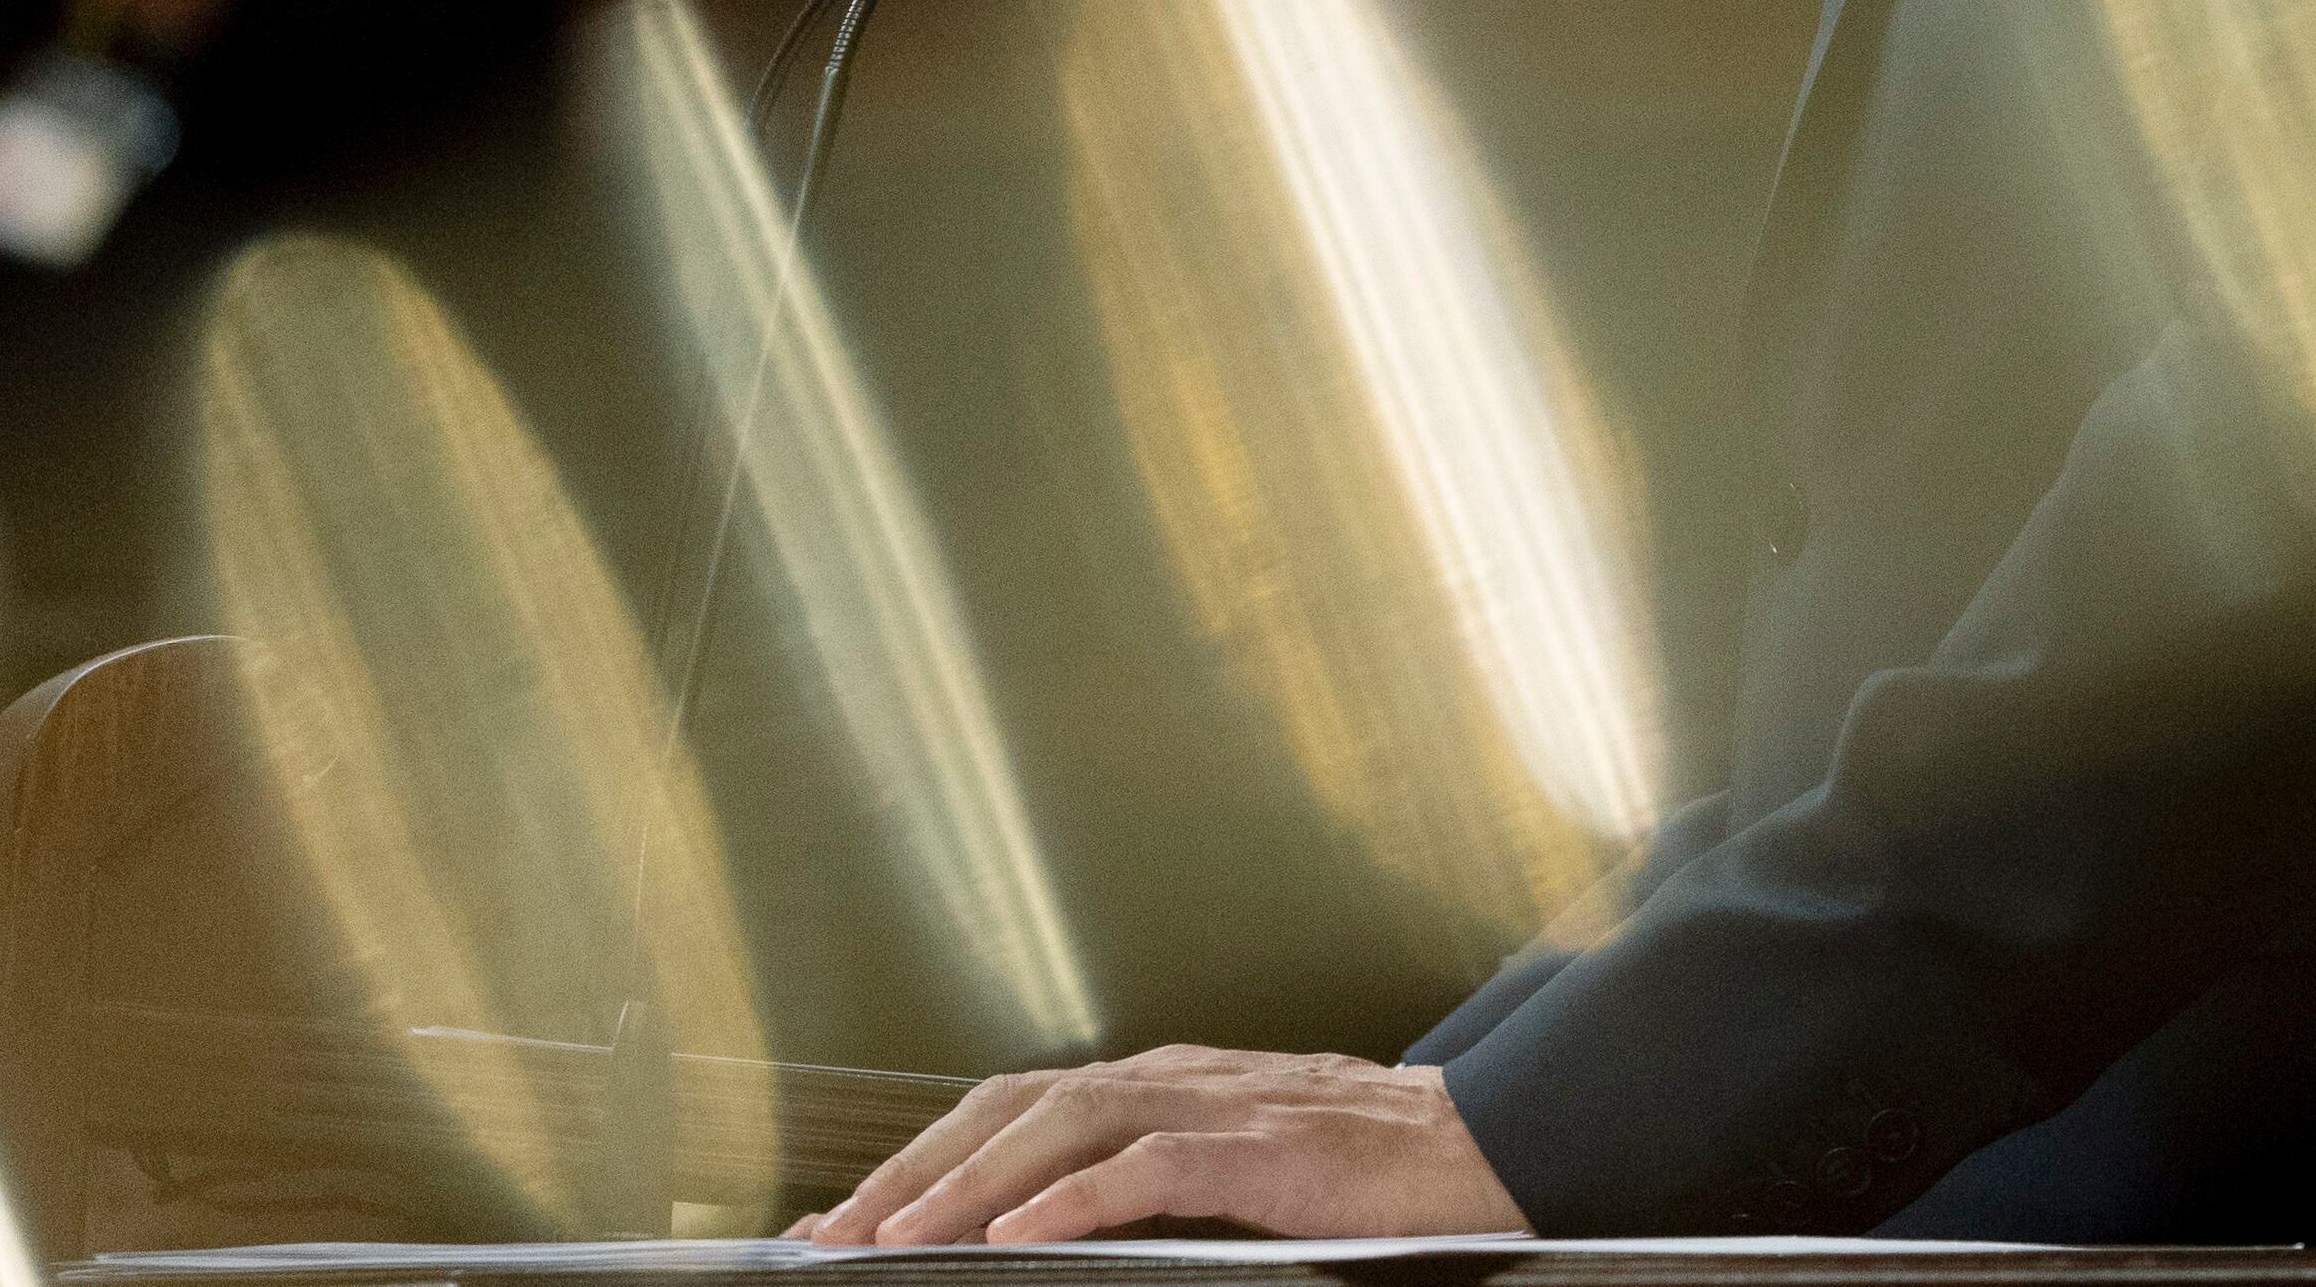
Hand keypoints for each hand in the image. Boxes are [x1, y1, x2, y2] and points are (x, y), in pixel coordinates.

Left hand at [798, 1047, 1527, 1246]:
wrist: (1481, 1150)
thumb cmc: (1362, 1173)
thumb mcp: (1230, 1169)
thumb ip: (1142, 1181)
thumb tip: (1040, 1229)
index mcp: (1161, 1082)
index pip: (1010, 1107)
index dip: (920, 1157)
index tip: (843, 1220)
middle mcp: (1175, 1078)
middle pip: (1012, 1105)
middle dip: (912, 1170)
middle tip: (833, 1235)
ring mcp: (1221, 1106)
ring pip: (1063, 1124)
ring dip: (967, 1184)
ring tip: (897, 1237)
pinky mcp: (1266, 1149)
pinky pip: (1152, 1166)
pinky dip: (1076, 1196)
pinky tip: (1021, 1231)